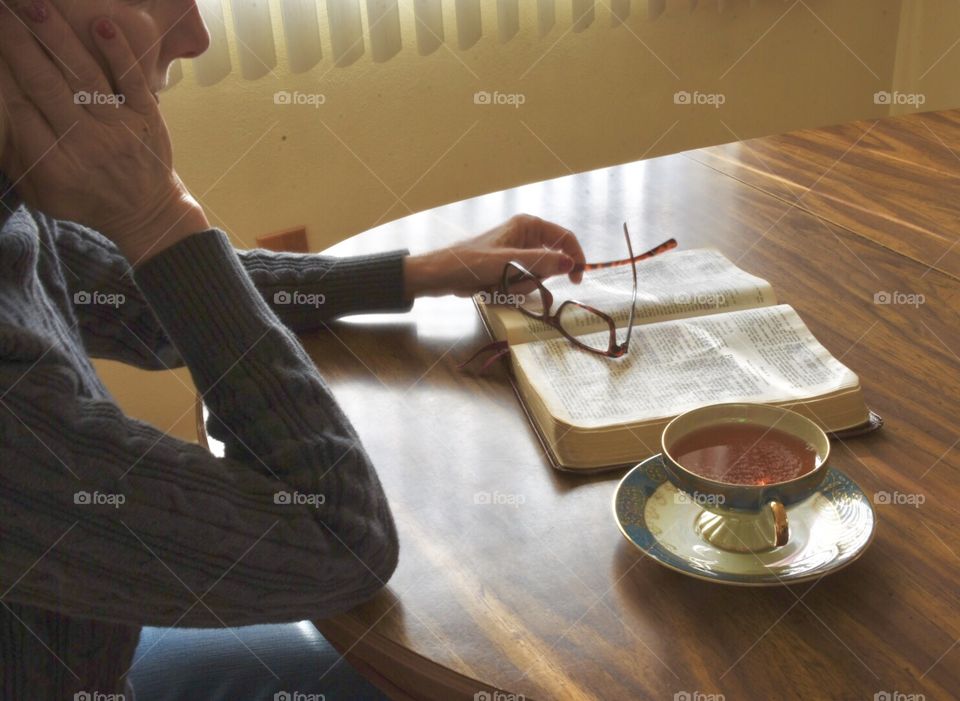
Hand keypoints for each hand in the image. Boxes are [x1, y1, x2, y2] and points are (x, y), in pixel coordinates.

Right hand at [0, 0, 206, 262]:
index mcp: (54, 164)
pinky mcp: (148, 118)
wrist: (146, 212)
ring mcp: (120, 129)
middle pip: (45, 84)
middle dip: (19, 42)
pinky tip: (102, 24)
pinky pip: (132, 81)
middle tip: (2, 9)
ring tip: (35, 5)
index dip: (1, 70)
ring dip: (58, 37)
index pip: (18, 107)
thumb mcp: (41, 190)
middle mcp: (86, 144)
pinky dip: (118, 53)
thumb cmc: (85, 197)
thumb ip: (15, 154)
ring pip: (84, 75)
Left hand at [404, 214, 586, 299]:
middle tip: (516, 285)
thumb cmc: (471, 263)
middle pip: (550, 261)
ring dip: (520, 287)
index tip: (576, 280)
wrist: (440, 274)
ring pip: (536, 276)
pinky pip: (521, 282)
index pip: (565, 238)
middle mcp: (524, 236)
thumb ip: (541, 263)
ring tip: (498, 287)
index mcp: (528, 225)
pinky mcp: (506, 267)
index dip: (575, 258)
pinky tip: (492, 290)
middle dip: (536, 278)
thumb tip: (571, 263)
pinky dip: (511, 290)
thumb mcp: (508, 263)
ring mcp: (515, 252)